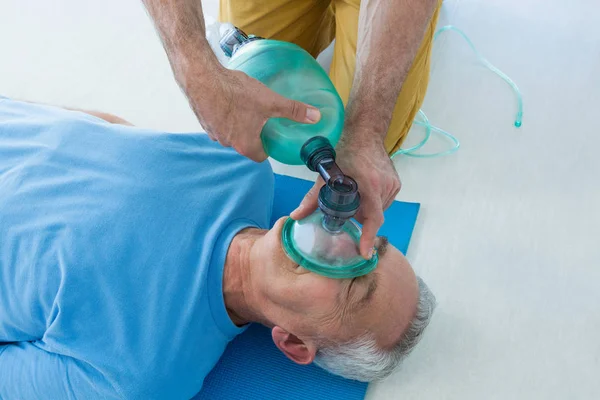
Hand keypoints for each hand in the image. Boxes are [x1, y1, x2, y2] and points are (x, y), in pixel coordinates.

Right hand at [180, 63, 320, 161]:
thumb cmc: (235, 93)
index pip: (260, 156)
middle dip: (254, 135)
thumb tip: (315, 116)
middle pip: (245, 144)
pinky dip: (225, 115)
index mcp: (244, 144)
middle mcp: (227, 143)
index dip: (268, 148)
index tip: (273, 138)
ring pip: (231, 133)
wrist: (202, 78)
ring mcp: (213, 132)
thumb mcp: (270, 102)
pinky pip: (218, 123)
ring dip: (238, 125)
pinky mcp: (203, 120)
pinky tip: (229, 101)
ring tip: (246, 108)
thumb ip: (293, 110)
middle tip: (262, 120)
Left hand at [291, 135, 400, 258]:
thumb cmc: (345, 153)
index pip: (373, 219)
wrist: (365, 133)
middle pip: (372, 216)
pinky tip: (363, 191)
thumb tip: (295, 217)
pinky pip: (384, 202)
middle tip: (345, 207)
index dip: (368, 237)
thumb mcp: (325, 176)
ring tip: (354, 194)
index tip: (364, 253)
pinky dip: (372, 203)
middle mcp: (385, 186)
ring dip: (366, 209)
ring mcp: (393, 185)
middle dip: (358, 217)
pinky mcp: (396, 183)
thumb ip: (311, 199)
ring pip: (379, 210)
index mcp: (370, 185)